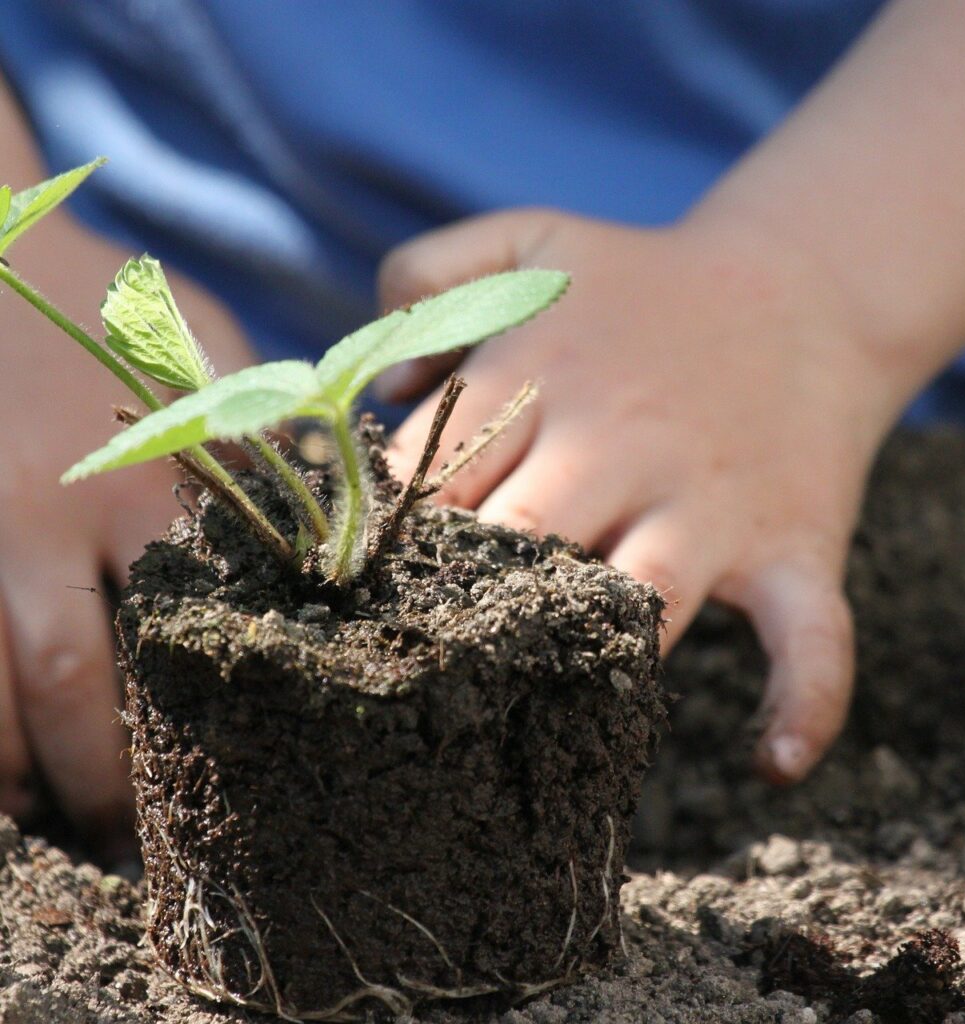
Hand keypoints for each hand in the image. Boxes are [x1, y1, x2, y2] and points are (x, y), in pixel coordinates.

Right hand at [0, 212, 253, 856]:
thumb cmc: (105, 306)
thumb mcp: (205, 360)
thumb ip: (259, 439)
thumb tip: (327, 512)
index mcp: (144, 491)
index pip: (171, 648)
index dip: (184, 739)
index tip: (211, 794)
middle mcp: (46, 524)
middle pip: (63, 695)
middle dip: (92, 788)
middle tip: (122, 846)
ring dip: (5, 780)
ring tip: (37, 830)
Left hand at [377, 208, 903, 782]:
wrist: (805, 287)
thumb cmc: (645, 284)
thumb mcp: (529, 240)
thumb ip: (427, 274)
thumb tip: (383, 390)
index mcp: (544, 376)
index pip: (433, 477)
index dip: (389, 535)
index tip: (361, 583)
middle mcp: (620, 445)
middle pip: (515, 543)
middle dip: (461, 600)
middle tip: (418, 656)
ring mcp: (710, 504)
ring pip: (637, 602)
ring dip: (586, 657)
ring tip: (536, 708)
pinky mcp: (793, 545)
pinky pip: (811, 638)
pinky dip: (805, 703)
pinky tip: (771, 763)